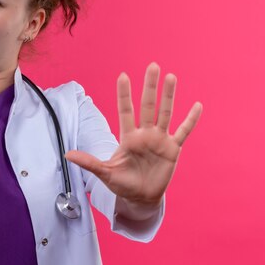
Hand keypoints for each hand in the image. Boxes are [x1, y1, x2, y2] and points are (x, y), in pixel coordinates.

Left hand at [65, 62, 201, 206]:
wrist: (141, 198)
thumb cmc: (122, 183)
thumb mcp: (105, 172)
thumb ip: (89, 162)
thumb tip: (67, 154)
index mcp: (128, 137)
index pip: (125, 110)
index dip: (124, 94)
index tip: (123, 75)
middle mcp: (145, 134)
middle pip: (148, 106)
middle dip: (149, 86)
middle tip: (152, 66)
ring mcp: (160, 139)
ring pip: (165, 113)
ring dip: (168, 96)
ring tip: (171, 77)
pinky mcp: (173, 149)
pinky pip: (183, 131)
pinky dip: (191, 119)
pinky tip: (197, 105)